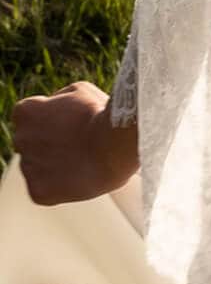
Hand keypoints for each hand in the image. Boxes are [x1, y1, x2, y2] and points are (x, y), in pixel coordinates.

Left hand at [11, 81, 137, 205]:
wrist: (116, 146)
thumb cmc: (102, 116)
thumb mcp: (80, 92)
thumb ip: (60, 99)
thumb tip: (57, 107)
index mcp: (25, 113)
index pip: (31, 119)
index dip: (53, 122)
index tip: (72, 126)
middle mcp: (20, 140)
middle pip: (32, 144)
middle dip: (51, 145)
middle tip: (79, 145)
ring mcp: (28, 167)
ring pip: (38, 169)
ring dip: (55, 167)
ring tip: (84, 163)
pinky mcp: (38, 191)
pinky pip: (46, 191)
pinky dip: (61, 188)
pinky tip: (80, 178)